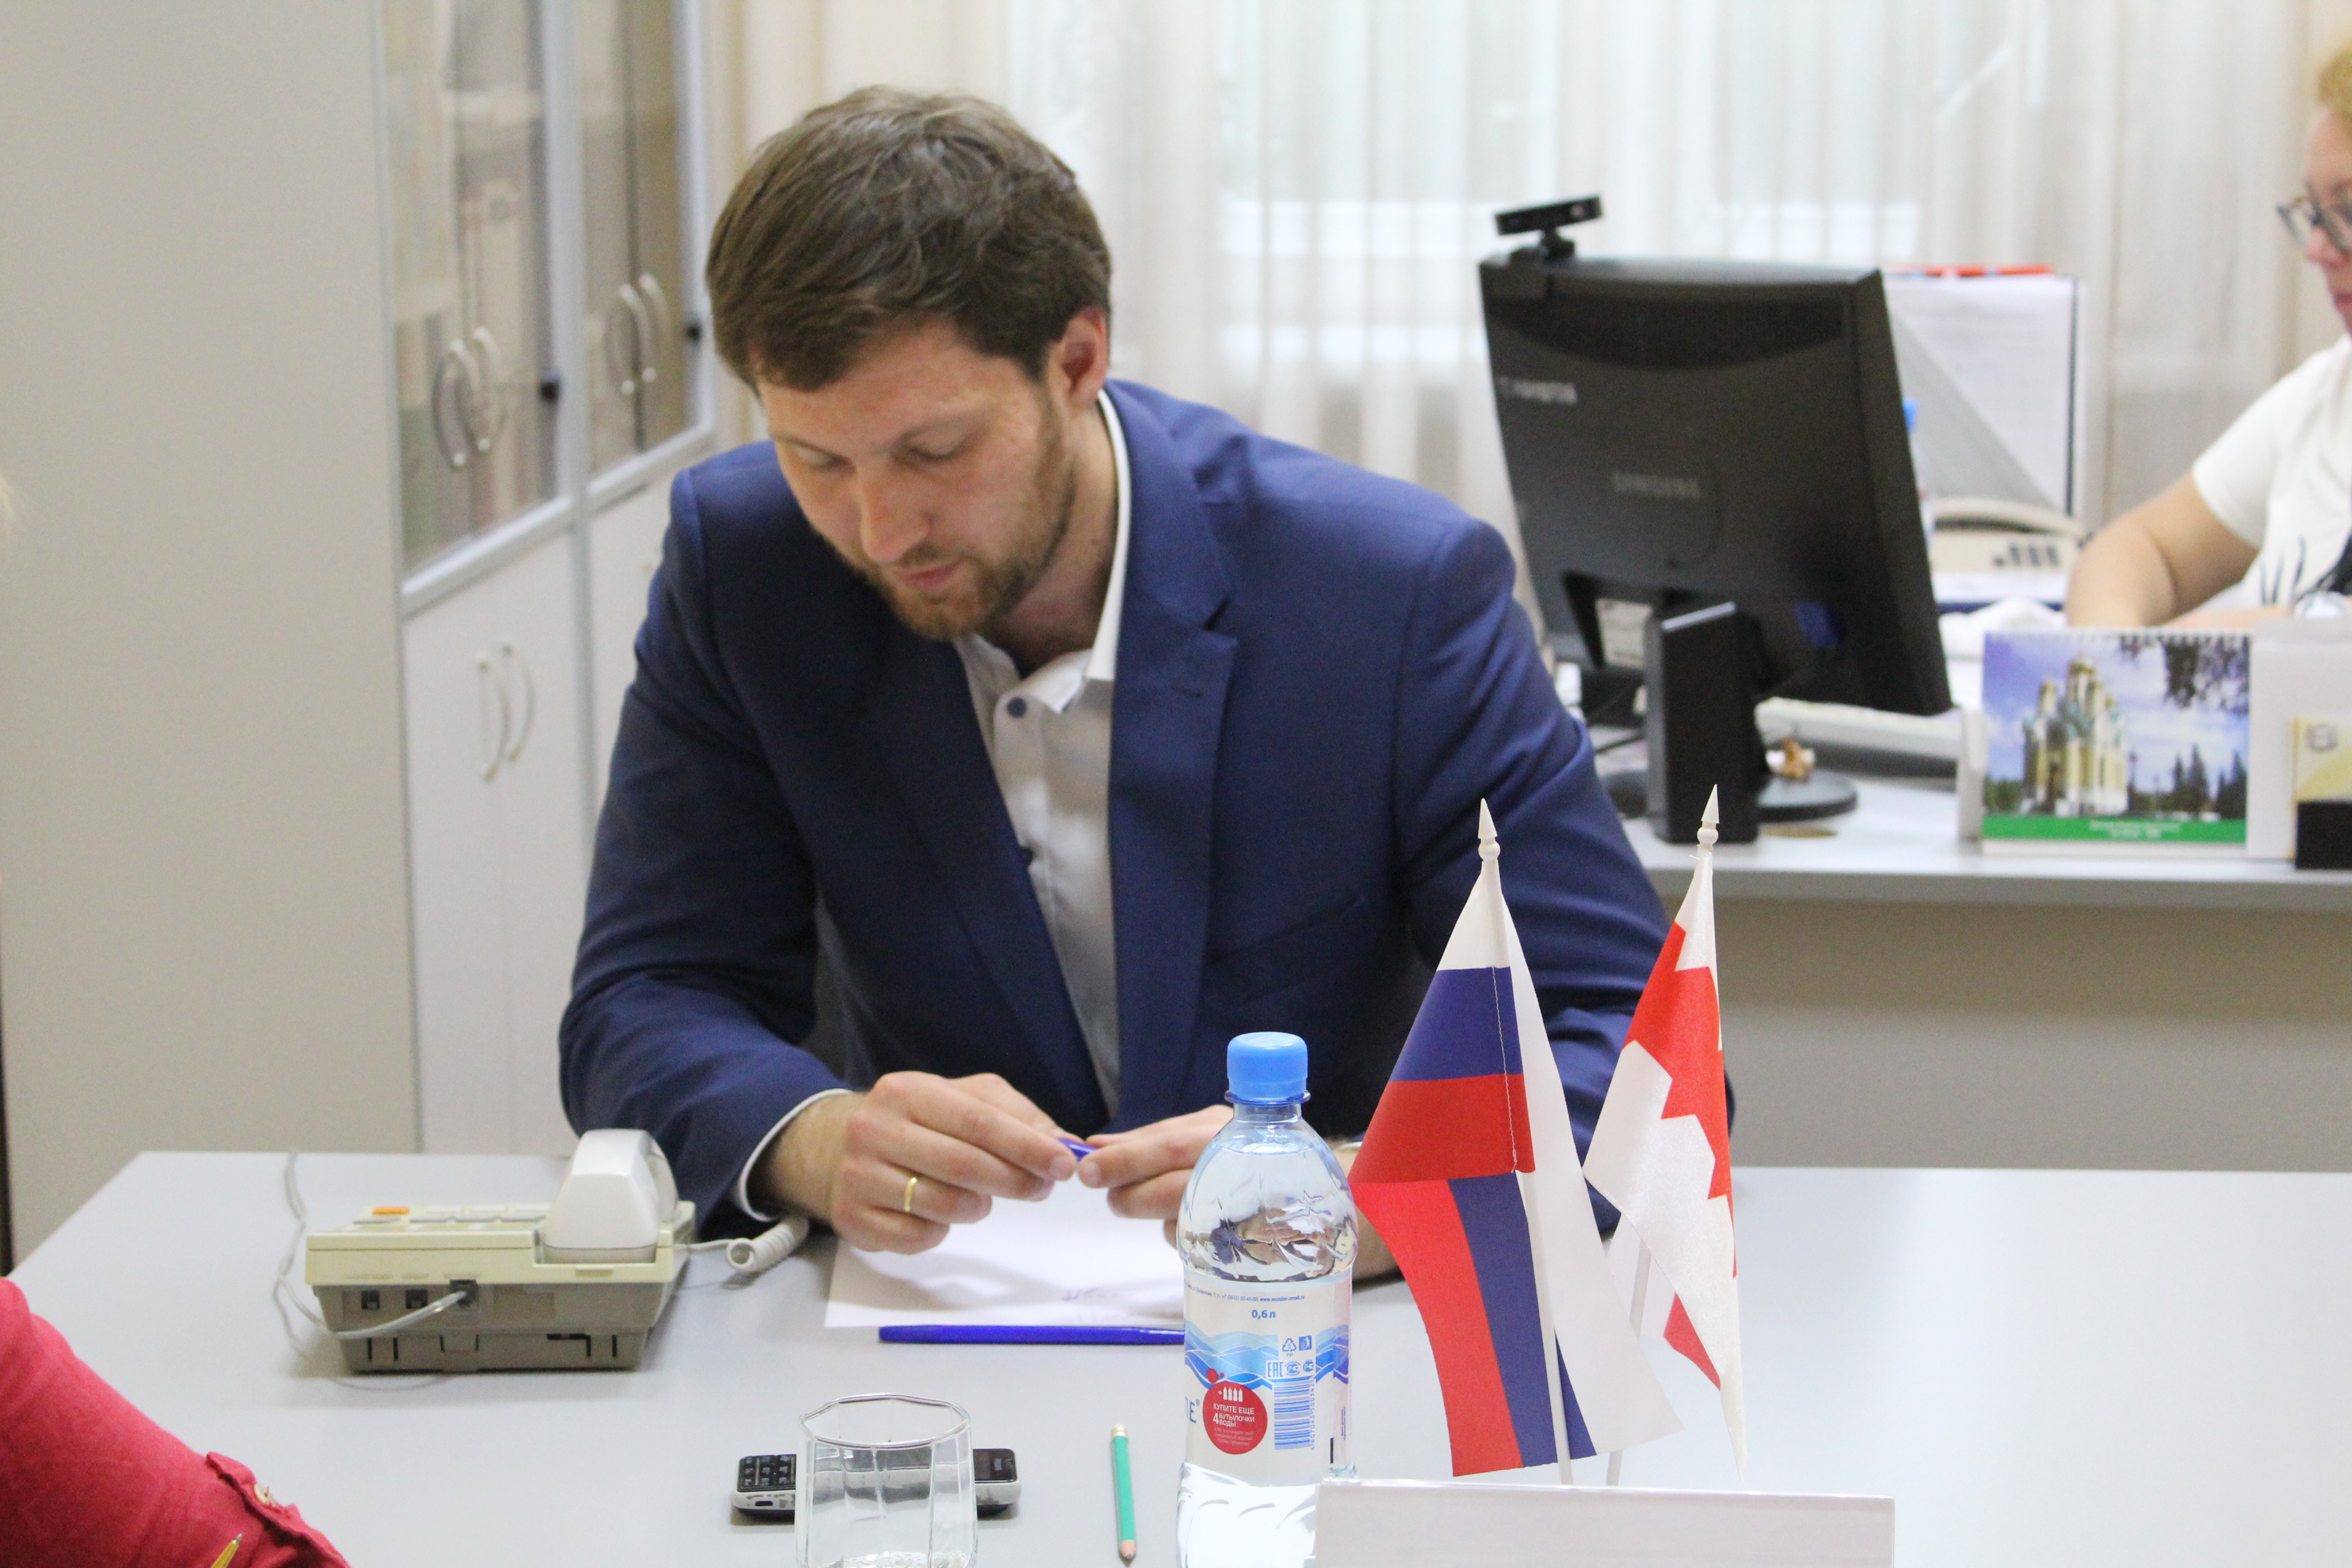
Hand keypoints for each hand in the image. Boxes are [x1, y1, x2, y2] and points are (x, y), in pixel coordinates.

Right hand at [757, 1072, 1077, 1253]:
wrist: (835, 1148)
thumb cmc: (915, 1123)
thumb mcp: (961, 1100)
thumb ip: (1015, 1116)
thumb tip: (1064, 1143)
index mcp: (907, 1091)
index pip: (978, 1121)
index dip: (1027, 1145)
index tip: (1064, 1163)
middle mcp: (875, 1129)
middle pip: (963, 1165)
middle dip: (1015, 1180)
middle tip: (1042, 1187)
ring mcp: (858, 1176)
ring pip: (943, 1205)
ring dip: (978, 1207)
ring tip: (981, 1196)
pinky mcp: (852, 1218)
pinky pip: (918, 1236)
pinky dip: (942, 1230)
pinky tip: (939, 1211)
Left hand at [1078, 1107, 1398, 1280]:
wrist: (1341, 1195)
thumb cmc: (1258, 1158)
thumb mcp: (1211, 1132)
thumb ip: (1157, 1139)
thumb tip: (1094, 1147)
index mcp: (1228, 1129)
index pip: (1168, 1142)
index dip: (1124, 1156)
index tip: (1087, 1166)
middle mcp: (1244, 1163)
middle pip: (1173, 1185)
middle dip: (1130, 1194)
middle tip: (1110, 1197)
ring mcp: (1256, 1207)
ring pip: (1184, 1220)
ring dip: (1157, 1218)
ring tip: (1152, 1207)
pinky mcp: (1263, 1246)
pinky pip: (1205, 1245)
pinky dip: (1190, 1237)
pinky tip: (1203, 1225)